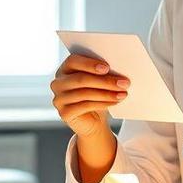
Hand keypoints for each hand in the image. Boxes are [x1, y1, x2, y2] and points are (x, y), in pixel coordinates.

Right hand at [51, 54, 125, 182]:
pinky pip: (85, 106)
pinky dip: (103, 102)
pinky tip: (118, 100)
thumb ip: (105, 73)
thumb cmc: (100, 96)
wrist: (94, 123)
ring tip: (125, 90)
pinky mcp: (64, 114)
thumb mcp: (102, 82)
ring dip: (107, 91)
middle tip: (125, 80)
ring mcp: (58, 99)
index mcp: (64, 69)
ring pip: (84, 92)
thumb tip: (121, 69)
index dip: (90, 62)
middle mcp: (57, 83)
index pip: (73, 60)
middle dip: (105, 79)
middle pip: (81, 78)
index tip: (108, 65)